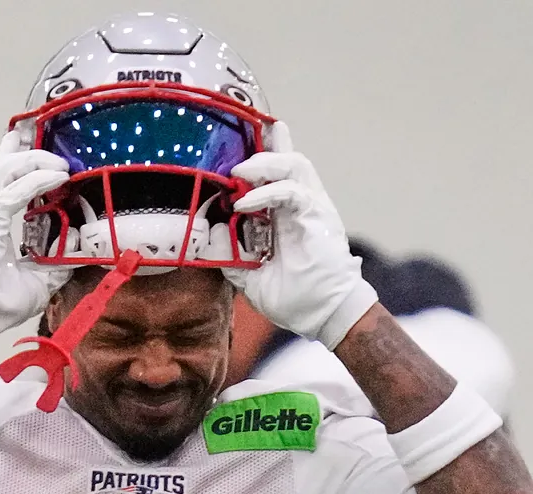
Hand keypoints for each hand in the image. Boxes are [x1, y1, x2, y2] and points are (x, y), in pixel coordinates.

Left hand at [222, 122, 377, 348]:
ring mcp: (312, 209)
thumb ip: (230, 257)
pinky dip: (267, 192)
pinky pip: (293, 192)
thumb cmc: (296, 298)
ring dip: (265, 163)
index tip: (241, 138)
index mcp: (286, 216)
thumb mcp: (250, 277)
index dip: (265, 152)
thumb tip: (208, 238)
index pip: (277, 173)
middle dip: (263, 149)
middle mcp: (301, 206)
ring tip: (239, 172)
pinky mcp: (319, 216)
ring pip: (295, 165)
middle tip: (234, 157)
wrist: (324, 315)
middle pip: (288, 160)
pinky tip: (245, 203)